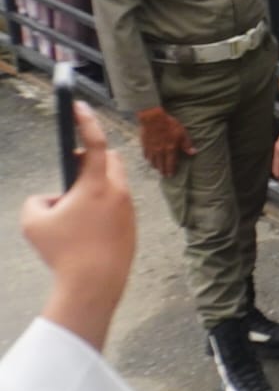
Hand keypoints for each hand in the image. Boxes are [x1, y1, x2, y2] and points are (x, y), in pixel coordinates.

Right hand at [23, 103, 134, 350]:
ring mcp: (129, 209)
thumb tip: (53, 198)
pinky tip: (87, 221)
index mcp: (97, 184)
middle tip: (69, 169)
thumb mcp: (33, 221)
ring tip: (74, 202)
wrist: (95, 284)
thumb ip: (38, 199)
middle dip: (89, 157)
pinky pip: (118, 205)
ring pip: (115, 182)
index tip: (79, 107)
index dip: (85, 122)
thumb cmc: (63, 252)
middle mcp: (119, 191)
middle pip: (109, 159)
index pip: (93, 142)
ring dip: (95, 182)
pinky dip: (102, 205)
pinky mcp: (132, 226)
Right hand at [137, 106, 194, 176]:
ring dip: (155, 166)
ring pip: (152, 161)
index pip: (170, 164)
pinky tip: (149, 159)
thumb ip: (186, 144)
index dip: (171, 170)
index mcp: (170, 150)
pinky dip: (148, 159)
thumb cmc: (169, 125)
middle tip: (164, 175)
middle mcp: (160, 152)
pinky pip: (146, 155)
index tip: (171, 176)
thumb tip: (193, 153)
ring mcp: (151, 149)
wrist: (153, 118)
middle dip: (162, 171)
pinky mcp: (144, 144)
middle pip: (160, 164)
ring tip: (157, 168)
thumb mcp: (182, 133)